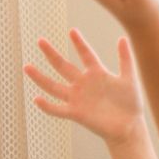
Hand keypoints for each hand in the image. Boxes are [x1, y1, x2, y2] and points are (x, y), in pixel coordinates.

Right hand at [25, 29, 143, 144]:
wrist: (129, 127)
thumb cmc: (131, 104)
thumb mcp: (129, 79)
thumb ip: (126, 59)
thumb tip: (123, 38)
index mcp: (97, 74)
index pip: (86, 55)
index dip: (79, 43)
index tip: (72, 31)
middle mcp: (84, 84)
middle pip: (64, 66)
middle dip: (52, 54)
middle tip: (40, 41)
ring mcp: (78, 99)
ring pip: (54, 87)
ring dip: (40, 78)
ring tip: (27, 67)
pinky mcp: (76, 113)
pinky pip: (58, 110)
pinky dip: (47, 106)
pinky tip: (37, 99)